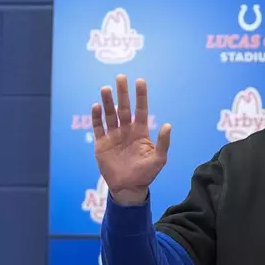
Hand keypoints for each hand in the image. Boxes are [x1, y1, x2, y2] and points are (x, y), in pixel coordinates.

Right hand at [92, 74, 170, 205]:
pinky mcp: (101, 144)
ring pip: (110, 115)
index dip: (140, 96)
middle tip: (120, 77)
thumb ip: (163, 143)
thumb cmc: (146, 173)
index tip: (140, 81)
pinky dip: (96, 117)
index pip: (141, 110)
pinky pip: (98, 127)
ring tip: (106, 88)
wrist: (128, 187)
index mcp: (140, 132)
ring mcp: (113, 136)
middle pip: (124, 108)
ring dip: (107, 102)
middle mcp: (126, 131)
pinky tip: (96, 106)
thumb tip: (168, 125)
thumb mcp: (159, 159)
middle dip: (122, 93)